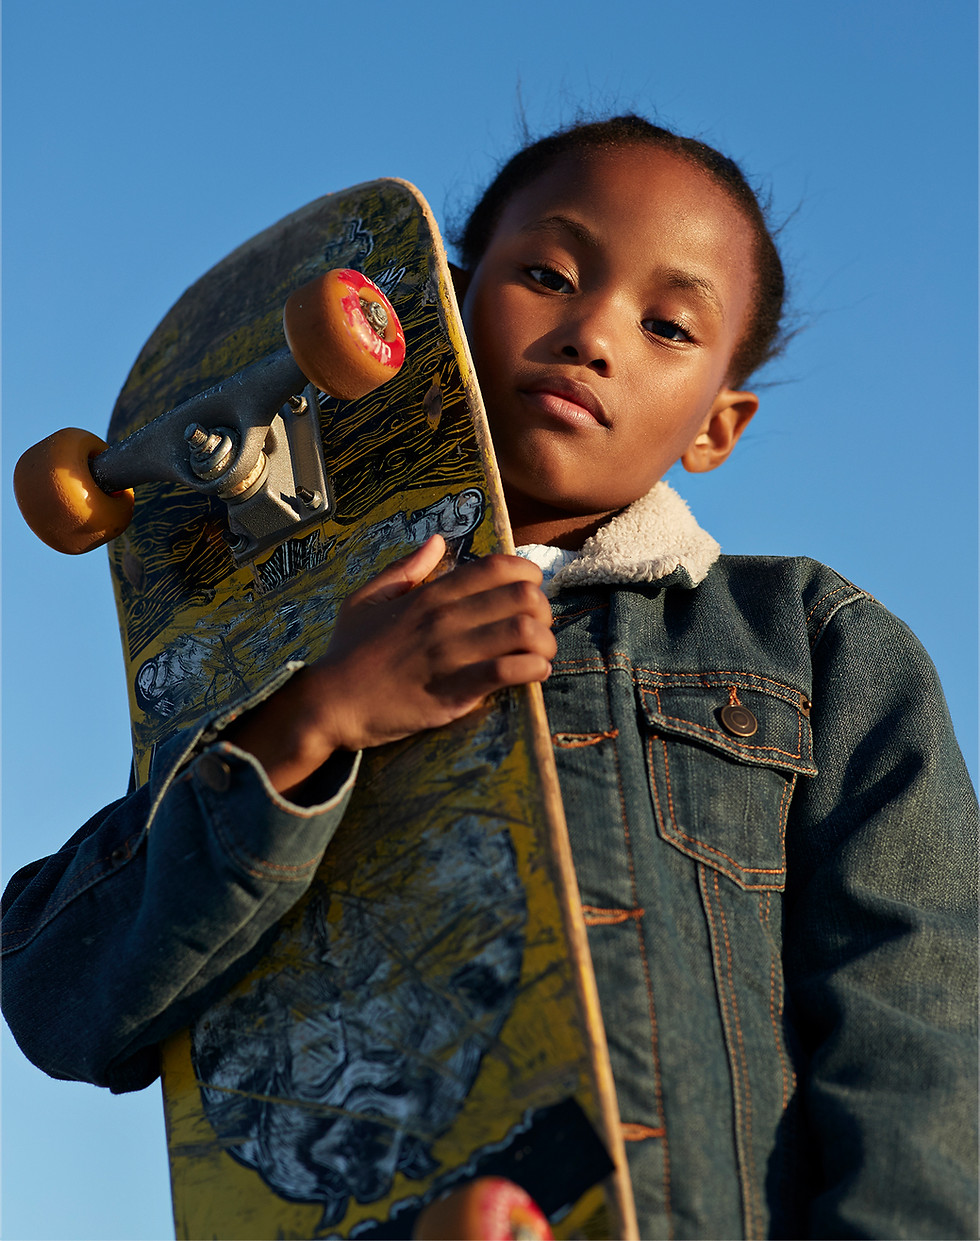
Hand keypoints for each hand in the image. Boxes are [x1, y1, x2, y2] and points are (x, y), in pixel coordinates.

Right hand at [227, 536, 554, 796]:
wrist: (330, 704)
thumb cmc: (349, 652)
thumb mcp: (367, 598)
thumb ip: (405, 568)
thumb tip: (438, 541)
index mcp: (430, 594)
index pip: (499, 567)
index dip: (528, 573)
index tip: (529, 590)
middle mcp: (445, 619)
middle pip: (522, 597)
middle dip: (543, 610)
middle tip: (539, 626)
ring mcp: (450, 654)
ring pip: (523, 632)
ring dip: (544, 642)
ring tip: (541, 653)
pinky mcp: (453, 692)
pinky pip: (508, 672)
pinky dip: (533, 670)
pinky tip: (535, 674)